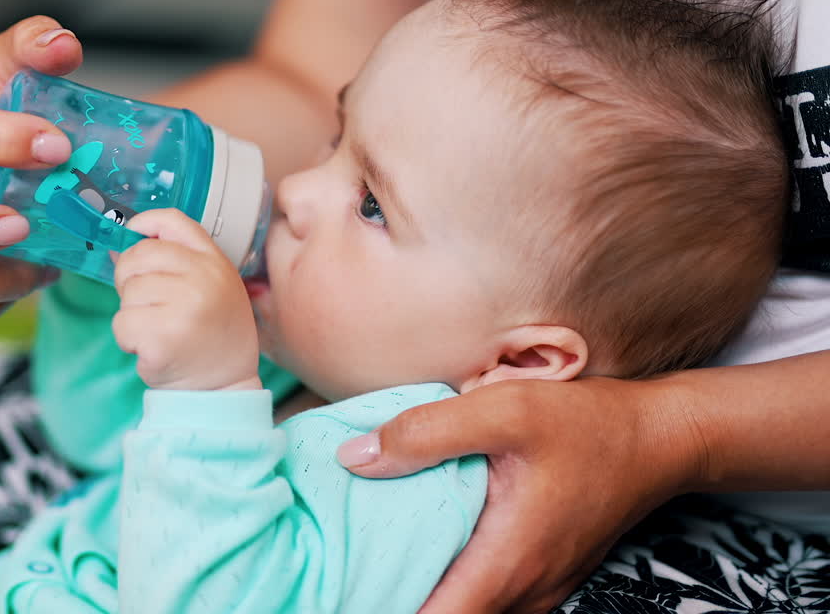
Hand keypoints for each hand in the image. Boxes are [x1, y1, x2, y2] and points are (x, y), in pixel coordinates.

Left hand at [112, 209, 260, 390]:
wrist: (224, 388)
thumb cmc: (212, 336)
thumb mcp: (211, 286)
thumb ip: (175, 260)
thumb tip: (118, 246)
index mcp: (214, 262)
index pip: (172, 221)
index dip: (143, 225)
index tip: (131, 235)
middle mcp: (202, 279)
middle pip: (138, 256)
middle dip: (130, 279)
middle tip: (149, 304)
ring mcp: (183, 308)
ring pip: (127, 294)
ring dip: (132, 315)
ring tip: (159, 331)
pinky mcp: (161, 338)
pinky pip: (122, 324)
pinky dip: (128, 340)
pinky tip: (152, 348)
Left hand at [336, 376, 699, 613]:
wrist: (660, 437)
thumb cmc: (585, 423)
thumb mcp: (502, 409)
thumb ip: (425, 432)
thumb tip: (355, 458)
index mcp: (508, 562)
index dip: (382, 608)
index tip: (344, 589)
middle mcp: (525, 591)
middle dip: (394, 600)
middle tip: (345, 570)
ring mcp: (539, 589)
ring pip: (469, 611)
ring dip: (423, 595)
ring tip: (374, 561)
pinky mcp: (545, 575)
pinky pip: (489, 597)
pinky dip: (453, 584)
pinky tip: (424, 548)